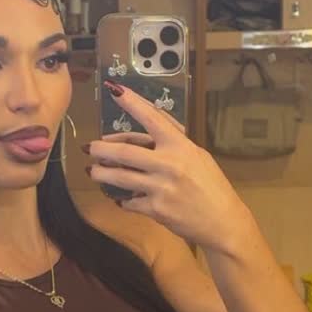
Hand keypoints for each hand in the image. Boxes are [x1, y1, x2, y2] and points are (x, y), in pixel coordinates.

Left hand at [86, 82, 251, 251]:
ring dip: (102, 173)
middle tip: (89, 148)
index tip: (114, 90)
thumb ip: (174, 141)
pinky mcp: (156, 209)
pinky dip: (122, 199)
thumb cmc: (212, 186)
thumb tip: (150, 125)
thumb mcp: (197, 156)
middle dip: (101, 149)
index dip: (132, 103)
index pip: (152, 119)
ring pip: (120, 177)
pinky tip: (118, 197)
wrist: (222, 221)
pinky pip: (129, 202)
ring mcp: (161, 188)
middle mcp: (169, 164)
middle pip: (125, 152)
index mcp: (181, 147)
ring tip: (93, 171)